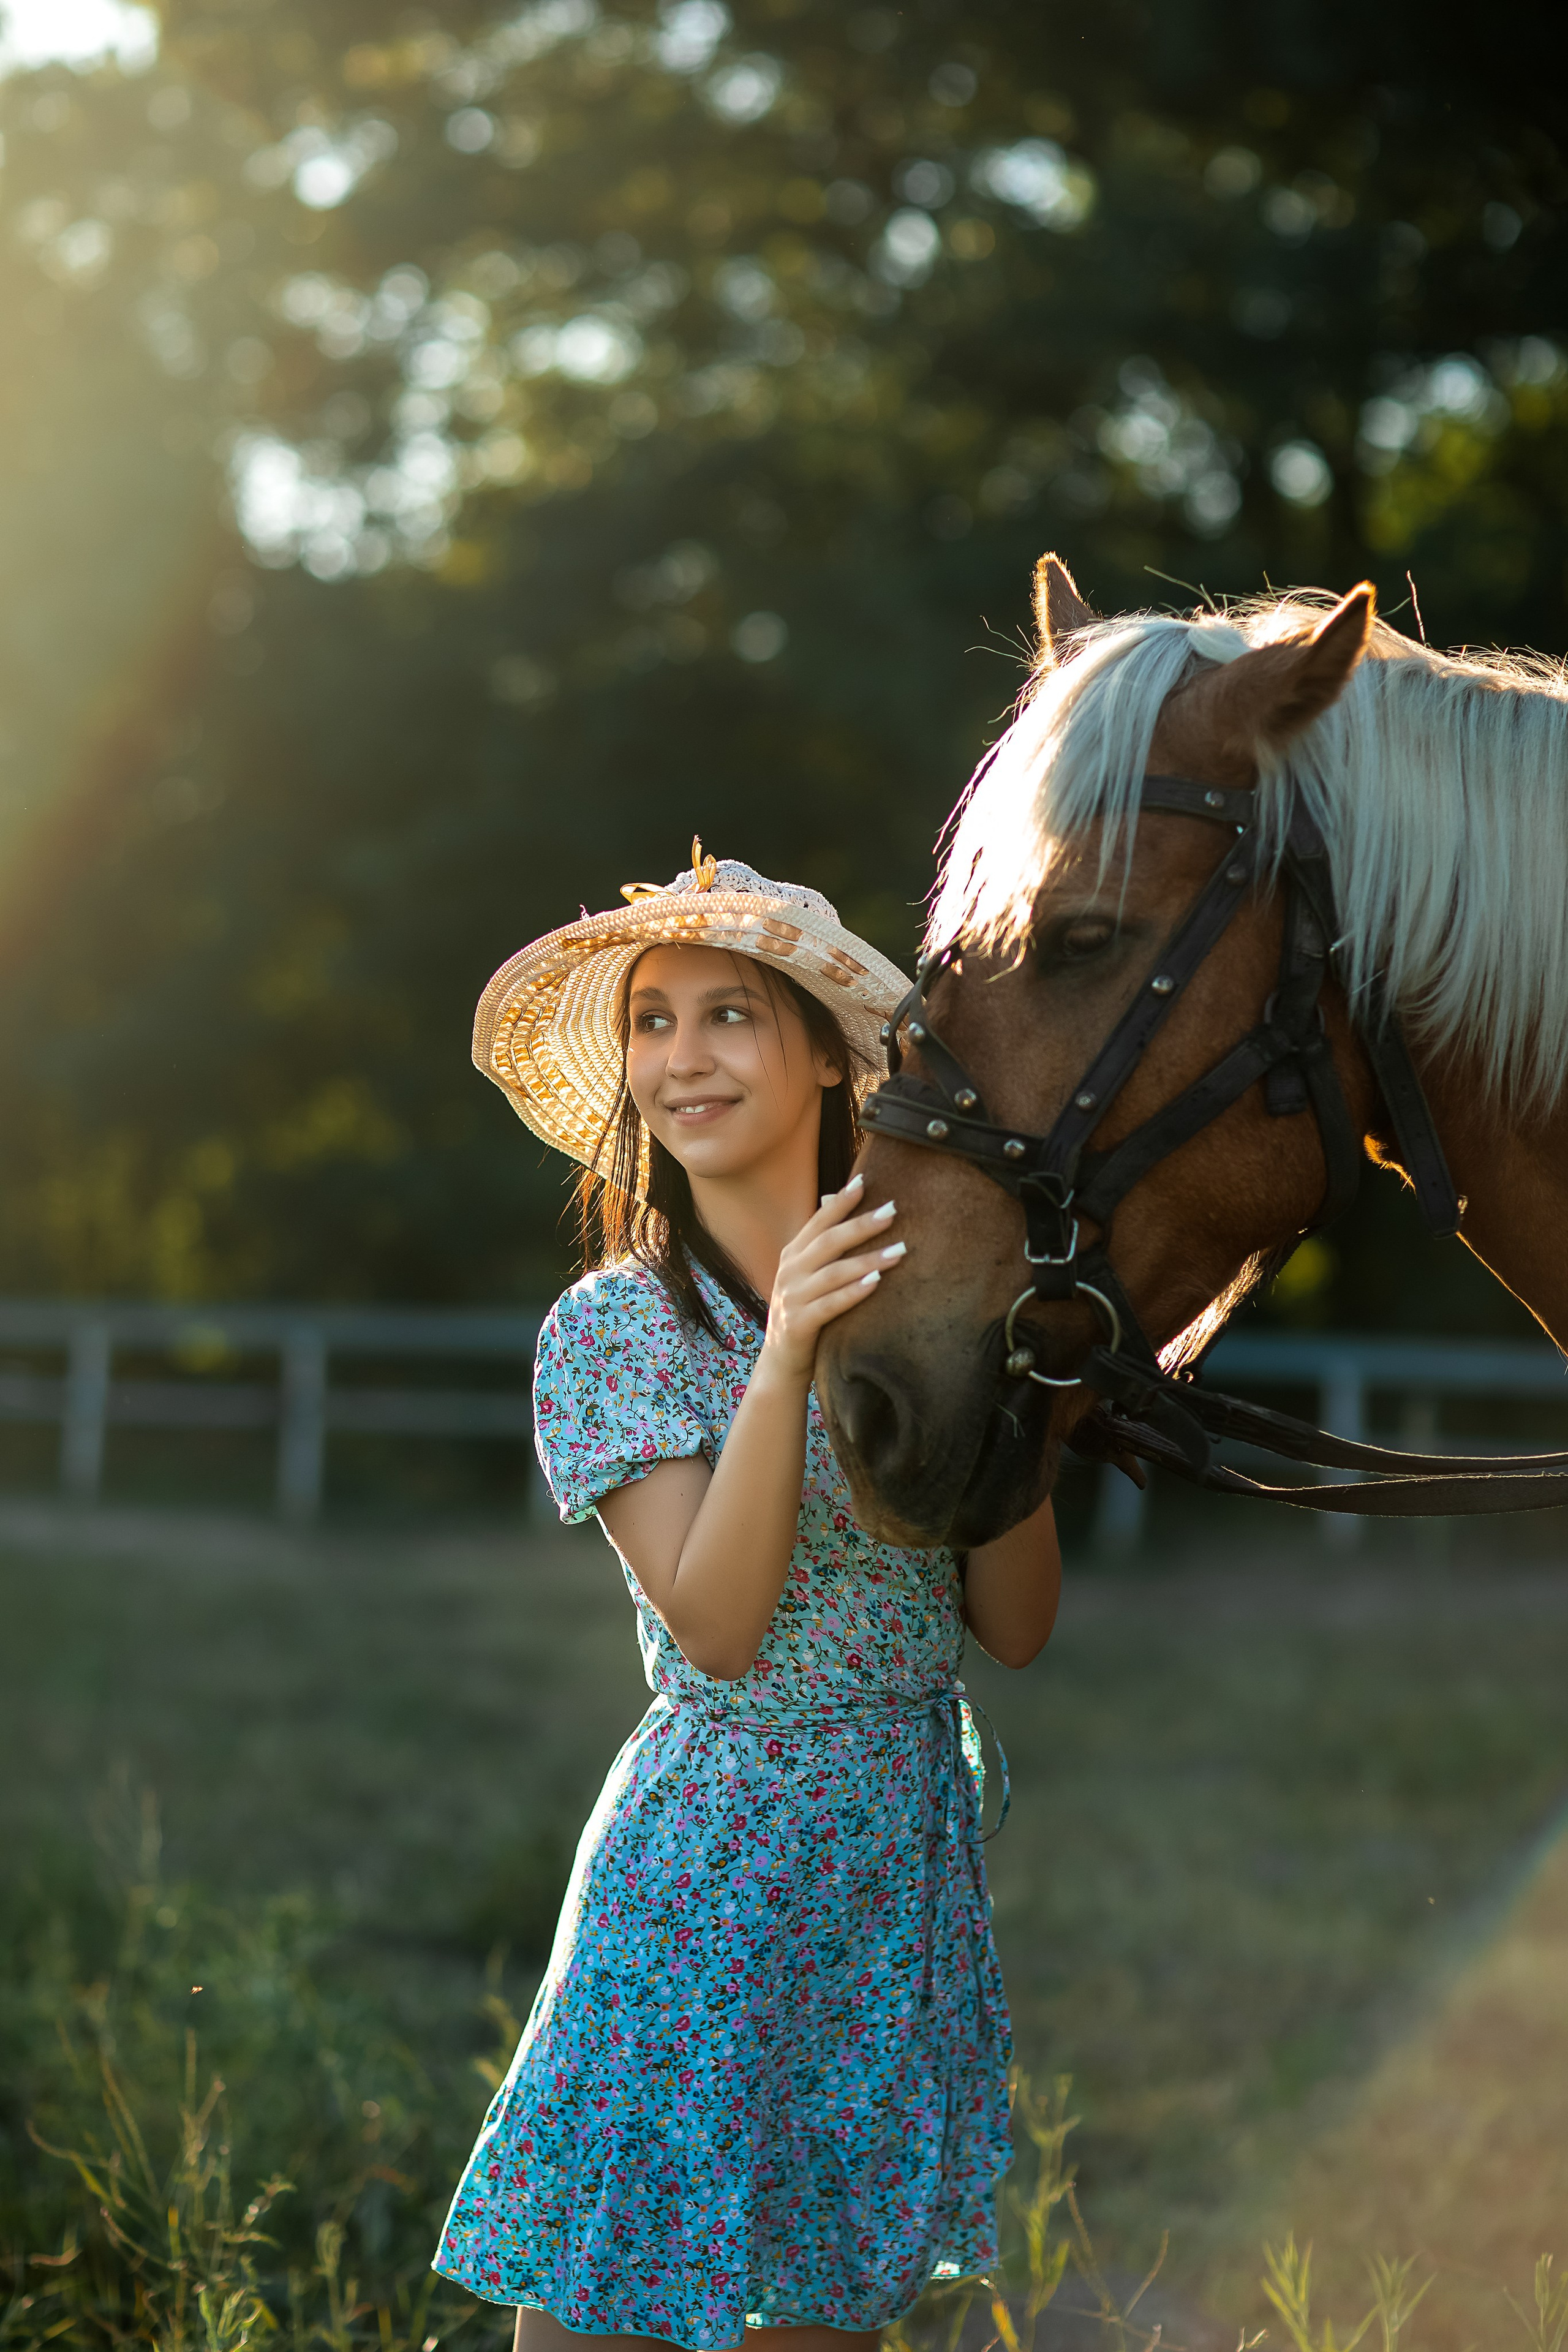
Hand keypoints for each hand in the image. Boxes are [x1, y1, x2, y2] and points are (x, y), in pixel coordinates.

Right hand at [760, 1174, 904, 1385]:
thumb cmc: (804, 1314)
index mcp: (792, 1256)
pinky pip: (830, 1305)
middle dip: (861, 1225)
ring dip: (868, 1260)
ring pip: (834, 1272)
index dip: (840, 1202)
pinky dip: (853, 1292)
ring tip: (899, 1250)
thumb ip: (822, 1248)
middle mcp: (789, 1272)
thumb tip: (838, 1204)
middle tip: (893, 1211)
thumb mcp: (808, 1278)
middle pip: (828, 1242)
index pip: (818, 1222)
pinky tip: (876, 1283)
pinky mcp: (799, 1324)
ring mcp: (792, 1298)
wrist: (781, 1364)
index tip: (865, 1182)